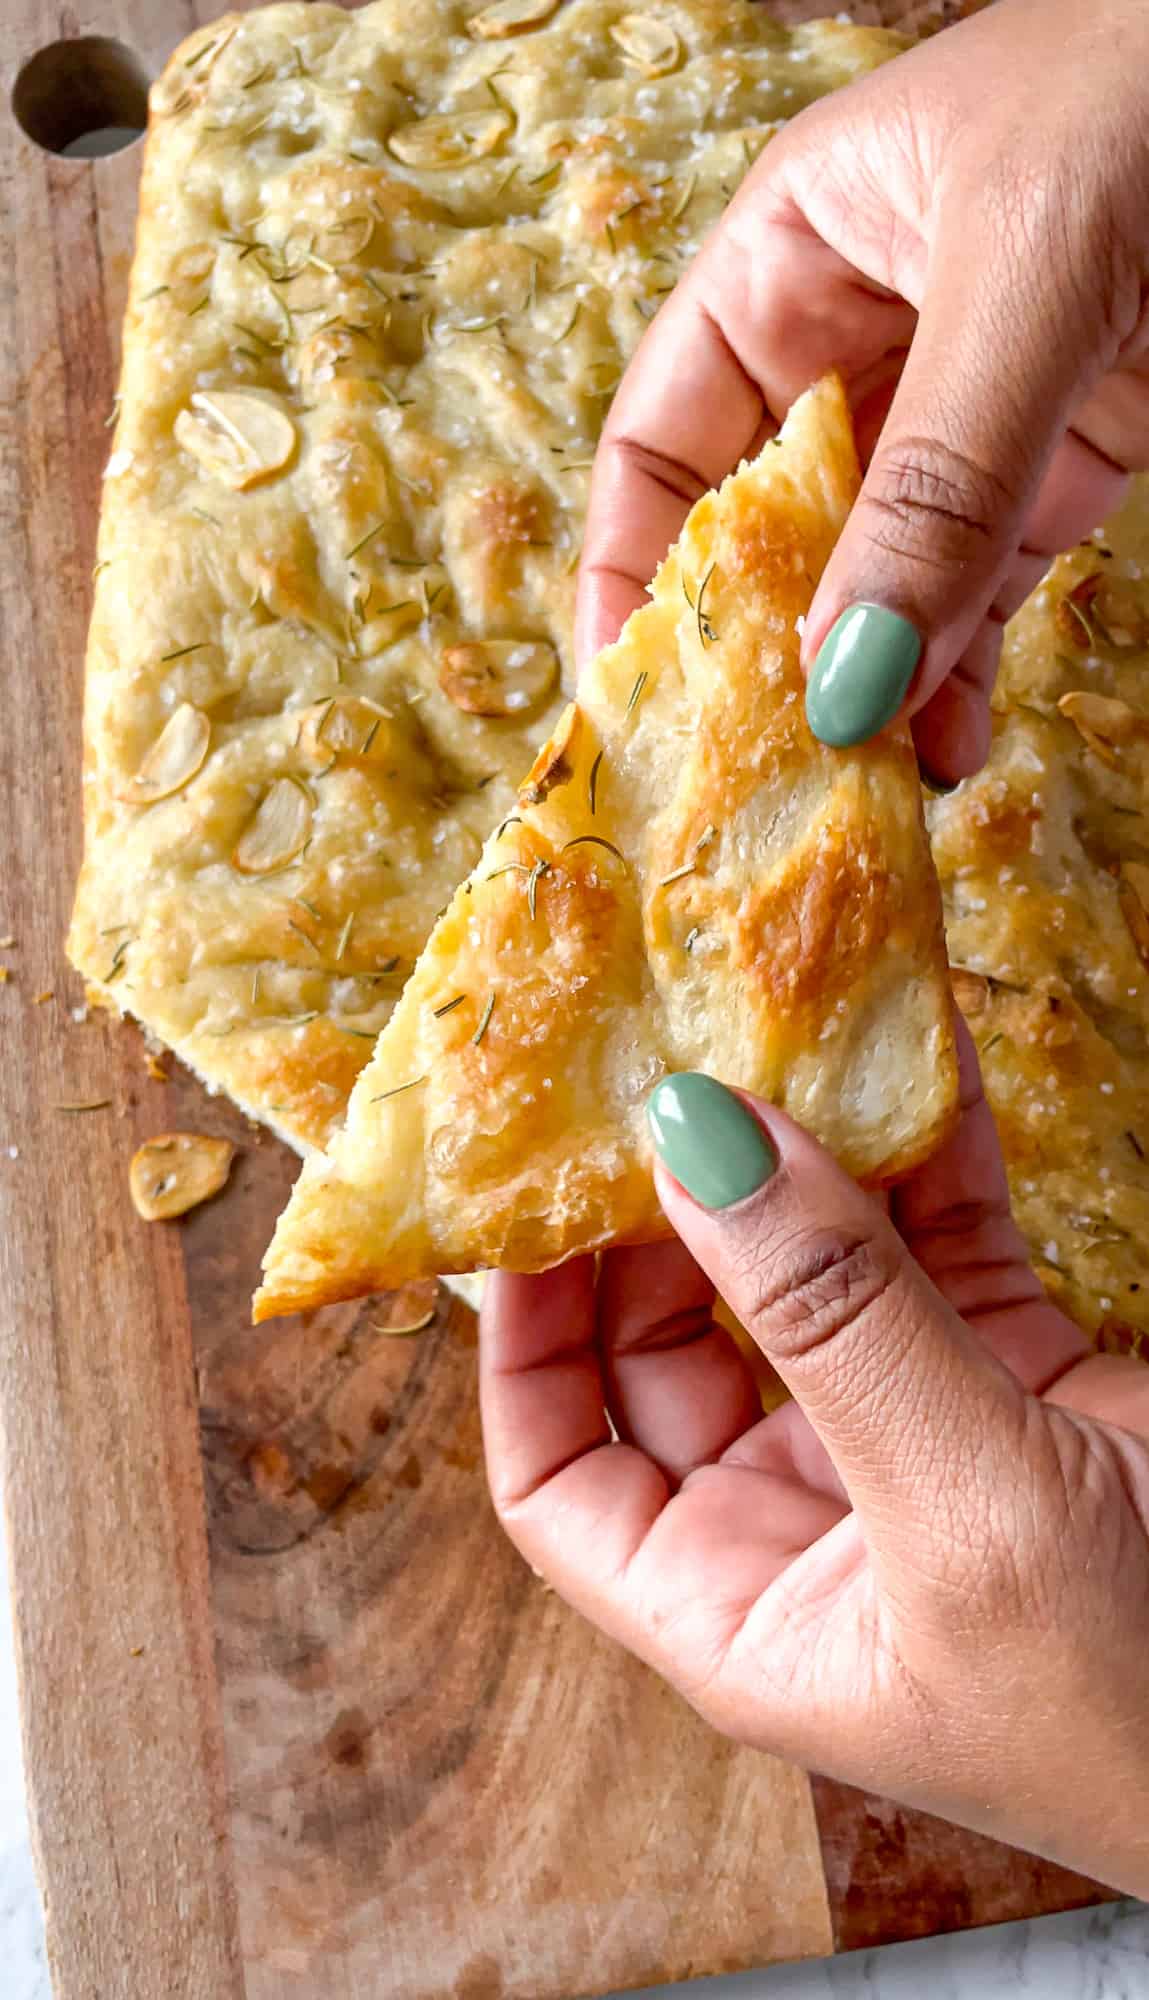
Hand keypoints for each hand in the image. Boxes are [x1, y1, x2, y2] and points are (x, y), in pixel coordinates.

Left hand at [479, 1028, 1148, 1893]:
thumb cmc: (1133, 1696)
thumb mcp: (961, 1512)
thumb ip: (832, 1316)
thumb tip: (693, 1135)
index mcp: (734, 1606)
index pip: (558, 1471)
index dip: (520, 1340)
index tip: (519, 1200)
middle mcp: (796, 1522)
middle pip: (670, 1347)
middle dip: (656, 1214)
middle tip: (645, 1076)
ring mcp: (907, 1442)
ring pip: (808, 1278)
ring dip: (793, 1158)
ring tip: (761, 1029)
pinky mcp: (1016, 1381)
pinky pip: (941, 1245)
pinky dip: (929, 1154)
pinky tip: (914, 1054)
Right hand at [578, 0, 1148, 785]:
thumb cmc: (1146, 84)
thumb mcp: (1020, 274)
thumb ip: (935, 483)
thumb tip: (843, 679)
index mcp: (788, 262)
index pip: (662, 446)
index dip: (629, 571)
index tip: (626, 693)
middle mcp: (856, 345)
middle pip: (766, 534)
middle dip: (758, 656)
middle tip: (754, 777)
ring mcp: (963, 409)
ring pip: (879, 577)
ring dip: (865, 685)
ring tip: (854, 789)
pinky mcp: (1062, 458)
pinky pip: (985, 585)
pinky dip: (962, 670)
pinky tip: (944, 747)